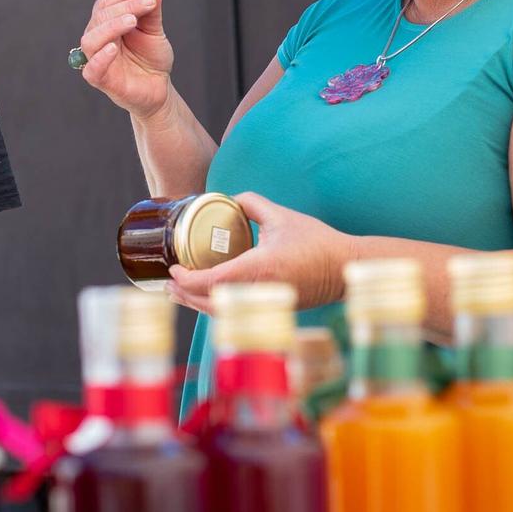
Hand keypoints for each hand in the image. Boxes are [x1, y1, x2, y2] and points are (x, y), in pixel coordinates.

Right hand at [77, 0, 173, 118]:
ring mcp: (97, 59)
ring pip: (91, 39)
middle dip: (125, 5)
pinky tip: (113, 48)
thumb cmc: (152, 59)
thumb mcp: (155, 31)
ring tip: (132, 20)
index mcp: (107, 24)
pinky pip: (92, 68)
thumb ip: (152, 11)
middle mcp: (99, 39)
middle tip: (149, 1)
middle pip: (101, 16)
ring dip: (111, 26)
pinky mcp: (101, 80)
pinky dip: (100, 57)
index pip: (107, 1)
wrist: (159, 88)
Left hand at [166, 193, 350, 313]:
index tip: (174, 269)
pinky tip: (208, 298)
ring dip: (197, 304)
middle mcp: (258, 291)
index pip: (212, 280)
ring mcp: (264, 304)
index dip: (187, 279)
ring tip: (180, 293)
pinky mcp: (270, 309)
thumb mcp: (282, 216)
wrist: (344, 269)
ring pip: (221, 312)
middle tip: (168, 284)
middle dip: (185, 296)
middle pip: (210, 303)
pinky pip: (235, 313)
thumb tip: (231, 199)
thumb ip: (252, 204)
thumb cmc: (317, 242)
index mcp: (258, 268)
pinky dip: (216, 307)